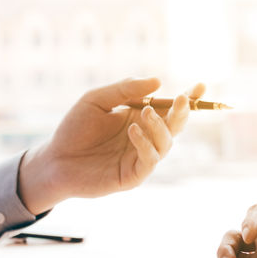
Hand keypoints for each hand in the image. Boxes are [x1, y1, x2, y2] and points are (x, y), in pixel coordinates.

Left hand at [18, 77, 204, 213]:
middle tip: (182, 99)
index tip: (201, 86)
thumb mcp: (96, 100)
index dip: (189, 98)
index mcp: (139, 117)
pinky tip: (132, 131)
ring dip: (160, 127)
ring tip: (146, 113)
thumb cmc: (74, 129)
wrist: (54, 160)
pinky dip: (146, 145)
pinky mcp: (132, 176)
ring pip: (166, 144)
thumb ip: (125, 90)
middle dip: (182, 112)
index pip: (169, 107)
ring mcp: (140, 157)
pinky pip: (149, 160)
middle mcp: (145, 137)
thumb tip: (158, 81)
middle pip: (174, 125)